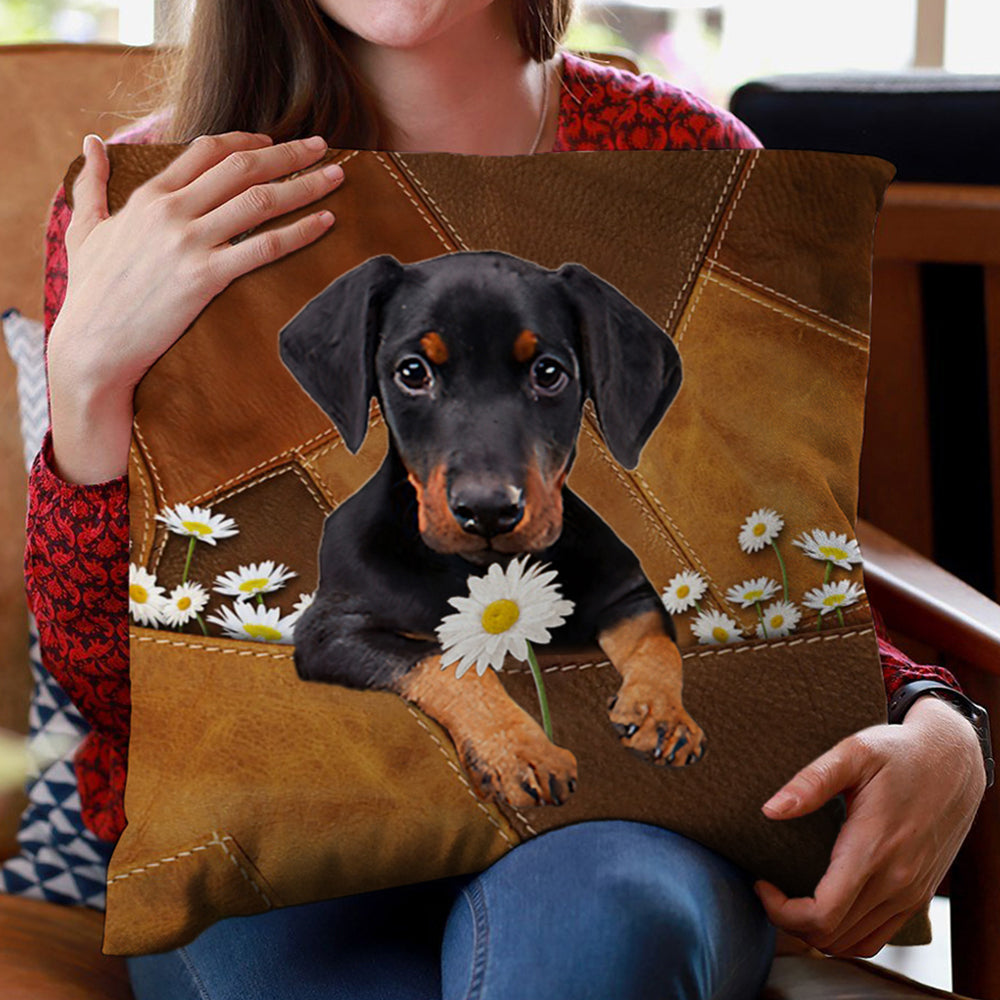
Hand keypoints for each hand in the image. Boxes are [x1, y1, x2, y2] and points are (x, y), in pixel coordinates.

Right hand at [47, 130, 344, 483]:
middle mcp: (172, 212)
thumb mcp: (84, 230)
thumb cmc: (90, 292)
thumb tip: (91, 142)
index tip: (274, 141)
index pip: (207, 150)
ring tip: (336, 176)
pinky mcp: (206, 277)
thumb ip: (90, 184)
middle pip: (242, 167)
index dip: (247, 141)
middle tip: (322, 145)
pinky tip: (326, 222)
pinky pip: (264, 247)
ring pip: (260, 200)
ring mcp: (190, 243)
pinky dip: (300, 231)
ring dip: (304, 184)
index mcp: (149, 196)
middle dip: (288, 152)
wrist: (92, 345)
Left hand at [753, 695, 986, 957]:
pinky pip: (877, 936)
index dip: (781, 910)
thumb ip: (811, 782)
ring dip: (816, 932)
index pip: (822, 914)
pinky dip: (845, 934)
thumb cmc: (899, 753)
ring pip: (854, 943)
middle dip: (789, 921)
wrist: (953, 762)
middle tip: (769, 888)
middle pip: (832, 936)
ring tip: (791, 898)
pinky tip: (825, 906)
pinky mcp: (918, 895)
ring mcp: (910, 893)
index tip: (761, 882)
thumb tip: (771, 810)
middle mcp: (896, 881)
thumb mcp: (853, 752)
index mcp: (873, 849)